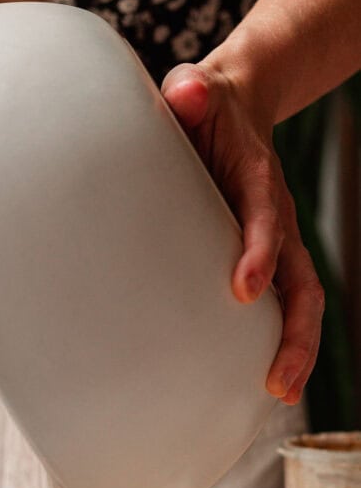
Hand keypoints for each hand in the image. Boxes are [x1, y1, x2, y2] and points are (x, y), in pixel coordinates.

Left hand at [161, 62, 323, 405]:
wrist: (233, 108)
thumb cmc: (203, 110)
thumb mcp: (194, 92)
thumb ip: (191, 94)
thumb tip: (187, 95)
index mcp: (257, 181)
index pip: (263, 217)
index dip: (258, 250)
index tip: (243, 288)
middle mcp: (276, 220)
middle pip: (301, 282)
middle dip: (294, 332)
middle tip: (277, 380)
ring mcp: (276, 246)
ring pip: (300, 304)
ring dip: (295, 351)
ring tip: (280, 395)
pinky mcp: (265, 263)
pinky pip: (281, 309)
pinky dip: (278, 346)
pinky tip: (261, 386)